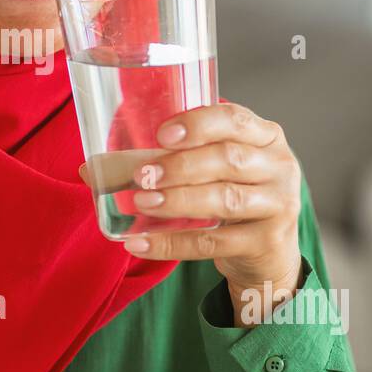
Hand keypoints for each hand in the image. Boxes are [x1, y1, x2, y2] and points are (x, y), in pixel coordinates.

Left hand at [80, 102, 303, 323]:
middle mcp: (279, 166)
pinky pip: (214, 243)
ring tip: (142, 203)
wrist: (268, 252)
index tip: (161, 135)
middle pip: (228, 159)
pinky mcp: (267, 242)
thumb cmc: (232, 195)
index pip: (234, 119)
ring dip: (178, 201)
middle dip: (180, 166)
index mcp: (265, 136)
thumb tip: (92, 169)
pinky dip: (173, 243)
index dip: (197, 124)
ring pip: (225, 199)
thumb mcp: (214, 168)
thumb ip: (169, 158)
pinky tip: (141, 243)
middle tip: (142, 176)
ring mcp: (278, 205)